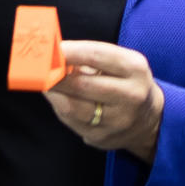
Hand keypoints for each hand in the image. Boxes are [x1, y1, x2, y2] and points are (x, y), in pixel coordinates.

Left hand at [46, 39, 164, 160]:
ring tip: (42, 81)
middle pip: (82, 85)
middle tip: (35, 67)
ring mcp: (117, 120)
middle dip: (54, 74)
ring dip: (52, 92)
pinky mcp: (103, 137)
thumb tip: (53, 53)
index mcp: (134, 69)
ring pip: (72, 107)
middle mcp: (129, 95)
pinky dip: (58, 106)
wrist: (149, 119)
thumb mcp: (119, 62)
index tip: (50, 48)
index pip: (97, 56)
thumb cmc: (126, 81)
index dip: (70, 52)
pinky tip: (56, 97)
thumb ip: (89, 56)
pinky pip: (71, 121)